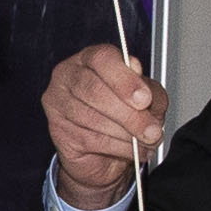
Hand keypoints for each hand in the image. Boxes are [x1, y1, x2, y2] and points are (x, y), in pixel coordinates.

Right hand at [43, 44, 166, 209]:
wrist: (105, 152)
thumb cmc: (124, 115)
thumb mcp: (147, 97)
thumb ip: (149, 89)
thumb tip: (144, 88)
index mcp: (90, 59)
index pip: (102, 58)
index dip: (125, 79)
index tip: (145, 99)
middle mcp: (68, 76)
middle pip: (95, 90)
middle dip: (129, 114)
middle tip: (152, 130)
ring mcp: (58, 103)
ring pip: (92, 118)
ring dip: (126, 134)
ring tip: (146, 142)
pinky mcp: (58, 130)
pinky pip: (90, 139)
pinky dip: (117, 147)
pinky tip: (132, 150)